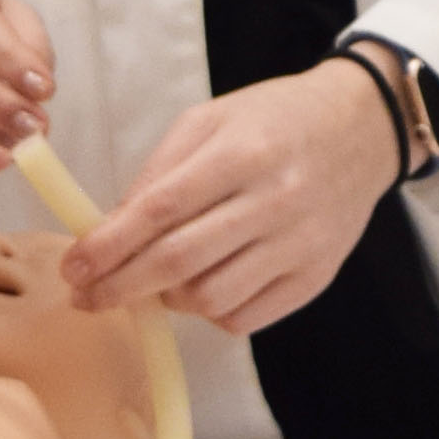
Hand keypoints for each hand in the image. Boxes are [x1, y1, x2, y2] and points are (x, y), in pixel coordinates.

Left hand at [58, 61, 390, 329]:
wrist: (363, 129)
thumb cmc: (276, 120)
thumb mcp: (210, 121)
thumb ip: (159, 173)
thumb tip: (110, 231)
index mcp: (242, 153)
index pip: (161, 210)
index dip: (109, 245)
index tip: (74, 266)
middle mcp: (275, 200)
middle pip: (180, 262)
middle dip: (121, 286)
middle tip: (87, 296)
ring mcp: (300, 244)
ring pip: (210, 298)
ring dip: (167, 299)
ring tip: (155, 282)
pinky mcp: (316, 276)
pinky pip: (245, 317)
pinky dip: (210, 311)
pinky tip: (203, 287)